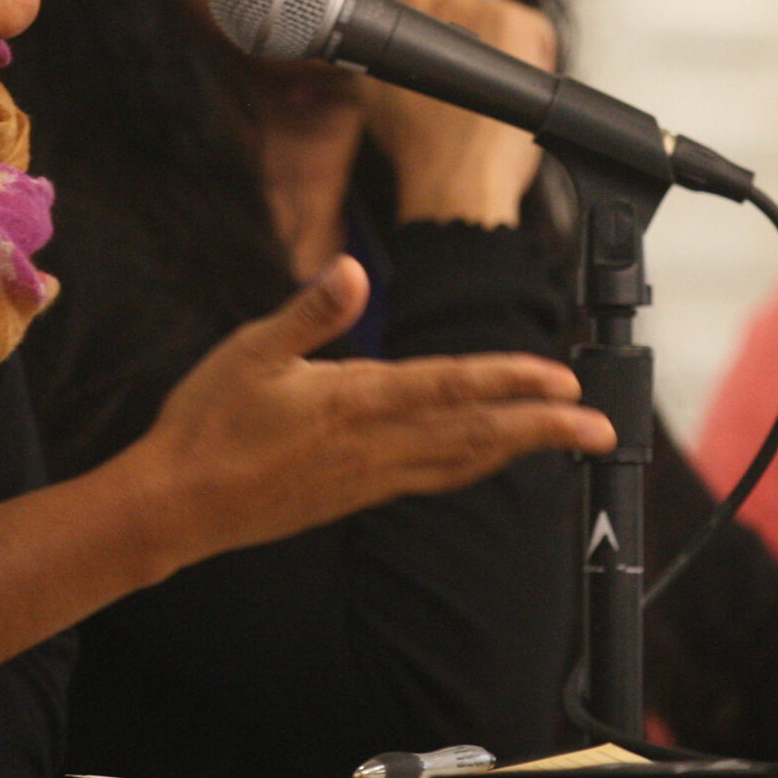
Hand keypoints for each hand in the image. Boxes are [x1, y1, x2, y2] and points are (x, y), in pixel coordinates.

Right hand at [122, 257, 613, 563]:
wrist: (176, 505)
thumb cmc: (208, 424)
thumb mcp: (250, 350)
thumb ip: (309, 311)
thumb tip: (353, 272)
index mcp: (352, 401)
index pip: (448, 386)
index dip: (509, 380)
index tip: (561, 378)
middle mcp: (373, 445)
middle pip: (474, 432)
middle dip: (542, 427)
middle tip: (601, 427)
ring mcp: (368, 477)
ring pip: (461, 461)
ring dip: (518, 448)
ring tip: (565, 440)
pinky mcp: (355, 496)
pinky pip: (432, 478)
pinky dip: (474, 466)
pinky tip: (489, 459)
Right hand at [353, 0, 555, 227]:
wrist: (455, 179)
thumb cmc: (418, 145)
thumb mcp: (374, 84)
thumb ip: (378, 39)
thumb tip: (391, 22)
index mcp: (388, 6)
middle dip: (465, 23)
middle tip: (462, 74)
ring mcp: (478, 6)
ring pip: (494, 12)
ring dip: (496, 42)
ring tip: (483, 93)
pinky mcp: (517, 21)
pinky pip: (530, 27)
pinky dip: (529, 53)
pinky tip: (509, 89)